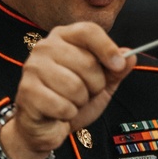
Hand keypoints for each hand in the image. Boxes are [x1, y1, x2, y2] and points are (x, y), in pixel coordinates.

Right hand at [0, 23, 134, 158]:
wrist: (45, 127)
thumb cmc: (71, 100)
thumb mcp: (101, 85)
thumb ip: (115, 71)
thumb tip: (130, 57)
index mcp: (63, 38)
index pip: (88, 31)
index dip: (107, 48)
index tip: (118, 66)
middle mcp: (45, 47)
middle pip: (86, 62)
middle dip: (95, 85)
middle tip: (84, 92)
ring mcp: (33, 68)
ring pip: (75, 86)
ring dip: (80, 102)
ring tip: (70, 102)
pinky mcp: (27, 91)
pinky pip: (62, 105)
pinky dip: (67, 114)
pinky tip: (59, 112)